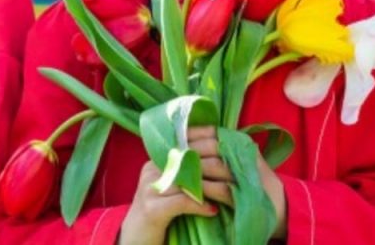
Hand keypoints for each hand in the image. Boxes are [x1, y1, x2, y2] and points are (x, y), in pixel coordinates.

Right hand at [119, 127, 287, 244]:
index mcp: (158, 160)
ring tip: (233, 194)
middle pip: (190, 158)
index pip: (184, 138)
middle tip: (240, 175)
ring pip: (189, 180)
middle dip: (219, 166)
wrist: (134, 240)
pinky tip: (213, 210)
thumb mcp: (171, 189)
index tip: (233, 147)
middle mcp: (152, 169)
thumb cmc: (158, 214)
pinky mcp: (152, 208)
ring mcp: (150, 187)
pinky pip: (182, 201)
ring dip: (216, 188)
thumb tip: (220, 164)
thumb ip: (187, 174)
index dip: (210, 139)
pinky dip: (201, 206)